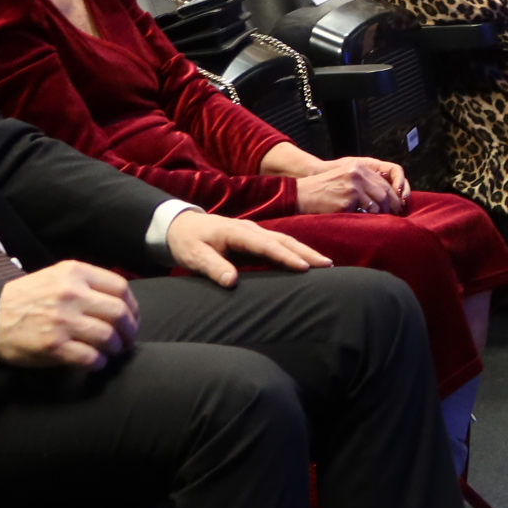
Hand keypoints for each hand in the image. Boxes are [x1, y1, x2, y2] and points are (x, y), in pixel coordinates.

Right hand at [0, 261, 138, 369]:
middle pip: (119, 313)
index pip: (120, 288)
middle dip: (129, 331)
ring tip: (112, 352)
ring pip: (108, 337)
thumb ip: (86, 283)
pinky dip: (99, 363)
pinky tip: (96, 363)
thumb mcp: (56, 276)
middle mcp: (72, 294)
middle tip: (127, 341)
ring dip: (116, 348)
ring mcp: (63, 320)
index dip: (132, 307)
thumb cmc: (26, 298)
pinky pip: (90, 357)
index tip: (132, 319)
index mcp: (75, 273)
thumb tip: (120, 302)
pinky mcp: (54, 345)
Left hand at [165, 211, 331, 287]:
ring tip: (325, 264)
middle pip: (283, 240)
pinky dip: (295, 252)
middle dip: (306, 252)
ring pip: (285, 241)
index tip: (304, 267)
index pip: (266, 245)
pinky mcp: (254, 239)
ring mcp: (254, 232)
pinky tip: (306, 261)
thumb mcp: (194, 256)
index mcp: (237, 232)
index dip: (286, 257)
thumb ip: (213, 267)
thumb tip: (231, 281)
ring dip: (305, 251)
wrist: (180, 226)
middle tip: (327, 265)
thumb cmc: (187, 242)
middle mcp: (250, 229)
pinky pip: (279, 244)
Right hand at [296, 158, 409, 214]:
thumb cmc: (323, 190)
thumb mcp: (344, 178)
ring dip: (383, 213)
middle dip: (392, 205)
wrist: (302, 194)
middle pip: (384, 191)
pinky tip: (370, 222)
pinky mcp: (348, 199)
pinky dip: (370, 218)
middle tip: (396, 216)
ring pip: (378, 202)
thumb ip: (362, 182)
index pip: (384, 181)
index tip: (398, 205)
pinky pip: (366, 211)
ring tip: (384, 221)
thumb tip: (384, 197)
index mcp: (358, 167)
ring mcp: (353, 186)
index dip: (393, 195)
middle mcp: (357, 174)